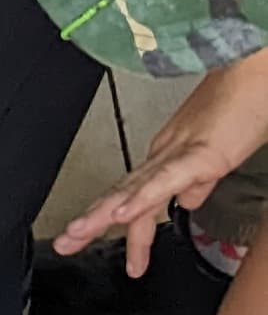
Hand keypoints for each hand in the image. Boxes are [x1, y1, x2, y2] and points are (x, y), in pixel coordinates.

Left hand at [52, 47, 267, 275]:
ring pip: (134, 188)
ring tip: (80, 233)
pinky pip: (166, 179)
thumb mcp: (216, 155)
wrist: (256, 70)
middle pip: (122, 193)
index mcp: (168, 155)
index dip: (113, 221)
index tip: (98, 244)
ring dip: (103, 213)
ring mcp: (180, 152)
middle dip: (92, 221)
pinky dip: (142, 197)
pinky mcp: (201, 153)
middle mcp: (165, 152)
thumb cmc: (243, 104)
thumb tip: (185, 202)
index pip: (133, 195)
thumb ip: (198, 180)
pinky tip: (124, 213)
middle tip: (66, 243)